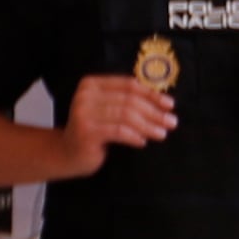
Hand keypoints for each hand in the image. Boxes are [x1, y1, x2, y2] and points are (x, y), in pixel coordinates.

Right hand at [54, 73, 174, 174]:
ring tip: (162, 134)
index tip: (170, 104)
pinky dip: (134, 136)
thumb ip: (126, 102)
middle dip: (154, 111)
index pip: (128, 84)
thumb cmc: (93, 132)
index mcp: (91, 84)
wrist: (67, 154)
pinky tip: (143, 142)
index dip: (151, 94)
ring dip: (148, 125)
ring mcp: (83, 113)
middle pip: (128, 100)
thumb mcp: (108, 111)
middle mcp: (85, 95)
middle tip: (171, 122)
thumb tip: (163, 104)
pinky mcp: (86, 131)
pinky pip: (118, 131)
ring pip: (125, 115)